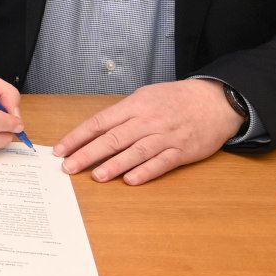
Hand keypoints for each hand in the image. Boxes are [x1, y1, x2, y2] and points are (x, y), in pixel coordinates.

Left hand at [53, 79, 242, 184]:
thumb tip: (99, 128)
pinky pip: (161, 162)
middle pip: (112, 139)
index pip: (99, 122)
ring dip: (114, 165)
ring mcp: (165, 136)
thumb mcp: (146, 96)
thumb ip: (124, 112)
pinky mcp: (182, 151)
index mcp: (134, 106)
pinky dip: (145, 171)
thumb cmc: (176, 98)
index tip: (61, 149)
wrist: (215, 101)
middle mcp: (147, 121)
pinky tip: (130, 180)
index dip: (78, 136)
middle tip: (69, 166)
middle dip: (88, 153)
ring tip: (95, 176)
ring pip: (135, 152)